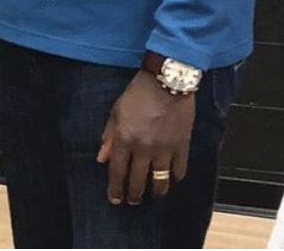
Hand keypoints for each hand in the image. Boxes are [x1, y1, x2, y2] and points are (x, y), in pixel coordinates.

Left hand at [97, 71, 194, 205]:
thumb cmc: (139, 93)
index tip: (114, 199)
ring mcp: (164, 149)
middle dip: (133, 194)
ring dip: (155, 191)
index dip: (115, 189)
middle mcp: (144, 148)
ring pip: (160, 180)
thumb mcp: (116, 112)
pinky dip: (175, 178)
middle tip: (132, 201)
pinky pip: (179, 170)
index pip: (117, 172)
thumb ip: (109, 137)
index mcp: (125, 139)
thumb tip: (102, 158)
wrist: (167, 82)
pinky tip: (171, 180)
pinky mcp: (182, 146)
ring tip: (152, 195)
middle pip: (138, 180)